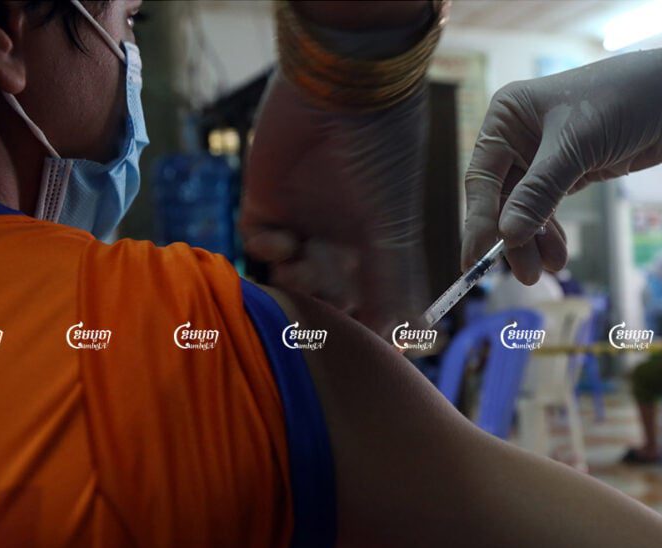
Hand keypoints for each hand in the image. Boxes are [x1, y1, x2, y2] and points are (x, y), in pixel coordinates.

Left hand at [240, 73, 428, 336]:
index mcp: (377, 243)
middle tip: (322, 303)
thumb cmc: (378, 158)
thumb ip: (392, 284)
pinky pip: (257, 243)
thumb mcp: (390, 228)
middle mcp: (340, 236)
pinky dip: (265, 249)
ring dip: (292, 281)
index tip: (360, 342)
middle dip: (322, 304)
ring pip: (288, 274)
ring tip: (300, 263)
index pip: (367, 297)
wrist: (342, 90)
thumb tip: (404, 340)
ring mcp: (303, 220)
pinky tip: (281, 239)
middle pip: (324, 291)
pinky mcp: (266, 201)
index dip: (362, 321)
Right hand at [462, 26, 661, 284]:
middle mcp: (517, 137)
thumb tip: (507, 236)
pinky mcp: (566, 173)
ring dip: (535, 241)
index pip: (482, 178)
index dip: (479, 222)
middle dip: (514, 238)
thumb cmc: (621, 103)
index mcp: (506, 118)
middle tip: (528, 275)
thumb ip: (539, 192)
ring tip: (551, 269)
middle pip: (502, 200)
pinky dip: (551, 233)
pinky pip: (547, 210)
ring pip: (524, 210)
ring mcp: (540, 157)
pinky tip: (559, 254)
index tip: (476, 261)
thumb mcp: (575, 147)